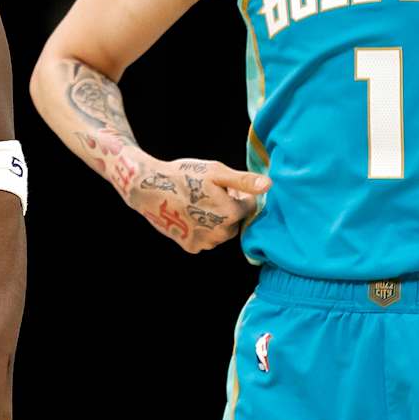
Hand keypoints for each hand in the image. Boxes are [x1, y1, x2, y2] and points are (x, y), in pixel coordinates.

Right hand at [116, 153, 269, 252]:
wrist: (149, 189)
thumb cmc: (184, 176)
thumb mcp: (216, 172)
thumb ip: (244, 181)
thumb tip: (269, 185)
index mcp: (232, 213)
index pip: (250, 205)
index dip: (238, 193)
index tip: (222, 186)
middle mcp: (222, 233)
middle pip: (236, 221)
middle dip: (228, 208)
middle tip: (208, 193)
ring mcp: (206, 242)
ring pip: (221, 232)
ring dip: (215, 220)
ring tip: (197, 203)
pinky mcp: (191, 247)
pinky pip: (205, 240)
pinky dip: (201, 230)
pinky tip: (189, 215)